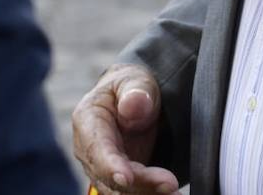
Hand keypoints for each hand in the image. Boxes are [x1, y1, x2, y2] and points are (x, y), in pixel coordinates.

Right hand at [72, 64, 179, 193]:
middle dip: (140, 183)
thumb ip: (135, 91)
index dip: (110, 166)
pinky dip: (151, 193)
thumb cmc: (132, 86)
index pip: (97, 149)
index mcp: (88, 120)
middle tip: (170, 184)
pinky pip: (133, 192)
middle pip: (110, 176)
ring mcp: (104, 167)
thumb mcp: (135, 80)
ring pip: (121, 190)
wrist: (134, 98)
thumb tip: (133, 105)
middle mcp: (90, 150)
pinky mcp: (121, 179)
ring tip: (174, 193)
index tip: (126, 178)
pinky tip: (171, 194)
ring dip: (147, 192)